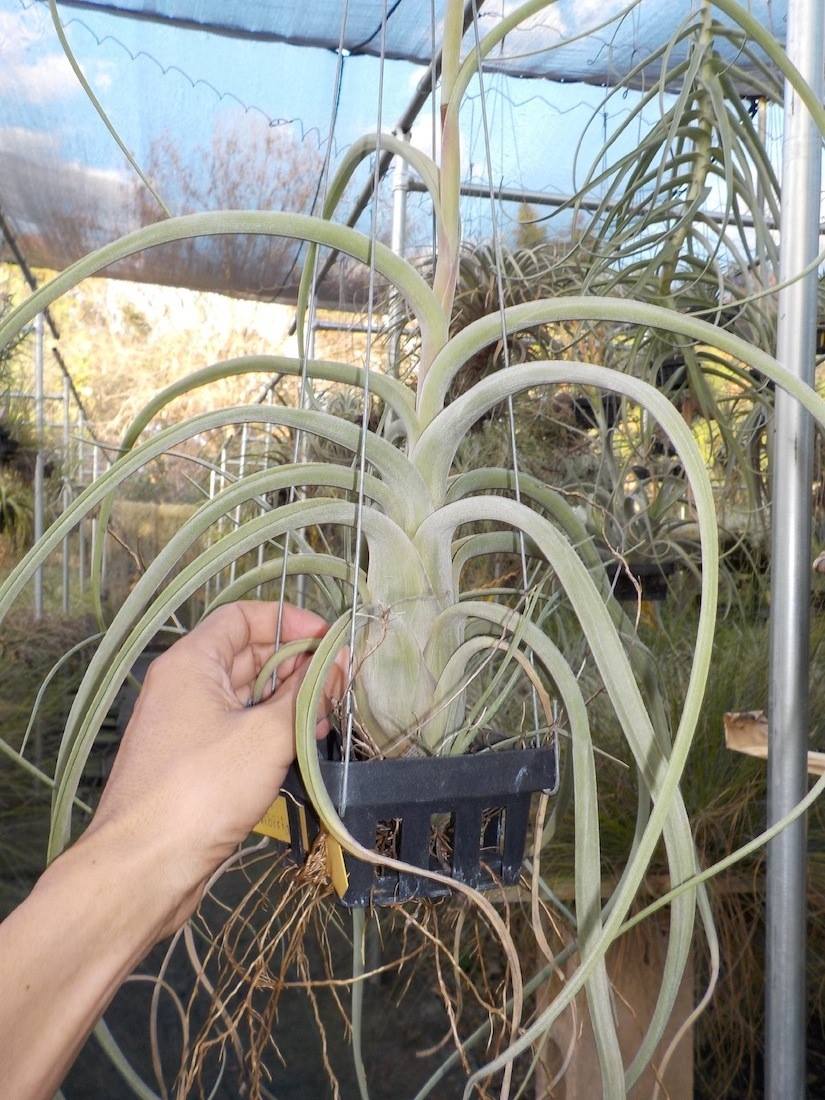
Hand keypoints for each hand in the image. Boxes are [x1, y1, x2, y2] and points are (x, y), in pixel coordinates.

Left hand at [85, 600, 345, 933]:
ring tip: (327, 717)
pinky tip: (302, 747)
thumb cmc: (203, 789)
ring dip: (288, 701)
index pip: (242, 617)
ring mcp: (185, 726)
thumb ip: (307, 694)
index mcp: (191, 663)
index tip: (328, 640)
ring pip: (246, 696)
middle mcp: (183, 686)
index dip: (288, 620)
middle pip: (247, 655)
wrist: (144, 868)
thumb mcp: (267, 735)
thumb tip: (336, 663)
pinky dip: (270, 731)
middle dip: (296, 664)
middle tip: (338, 684)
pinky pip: (237, 730)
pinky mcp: (192, 763)